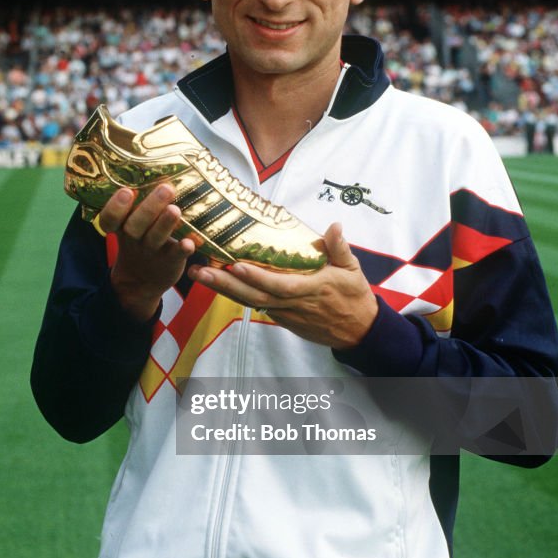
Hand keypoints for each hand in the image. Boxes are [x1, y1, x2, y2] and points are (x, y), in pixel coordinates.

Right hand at [98, 184, 194, 322]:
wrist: (142, 280)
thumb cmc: (140, 239)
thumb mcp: (130, 225)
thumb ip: (138, 203)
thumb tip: (154, 164)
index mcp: (121, 226)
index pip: (110, 218)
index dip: (116, 206)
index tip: (126, 191)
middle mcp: (134, 238)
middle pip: (136, 225)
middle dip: (150, 207)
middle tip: (166, 188)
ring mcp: (151, 252)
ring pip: (155, 238)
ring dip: (165, 224)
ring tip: (175, 209)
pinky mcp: (169, 262)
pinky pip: (175, 256)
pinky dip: (182, 249)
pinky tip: (189, 242)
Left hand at [187, 223, 377, 349]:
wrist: (358, 331)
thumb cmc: (354, 296)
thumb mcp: (353, 269)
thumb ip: (340, 248)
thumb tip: (334, 226)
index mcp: (312, 288)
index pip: (280, 284)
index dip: (257, 277)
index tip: (236, 265)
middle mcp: (294, 303)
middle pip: (254, 296)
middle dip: (225, 284)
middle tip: (200, 271)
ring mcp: (285, 313)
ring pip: (250, 302)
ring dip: (223, 289)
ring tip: (199, 275)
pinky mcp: (281, 319)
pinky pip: (255, 306)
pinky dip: (235, 296)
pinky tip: (216, 284)